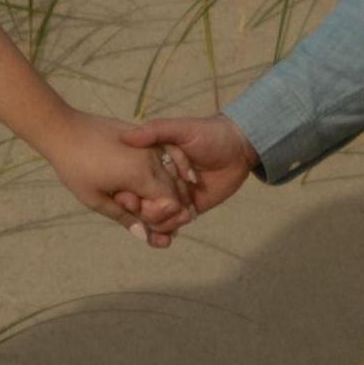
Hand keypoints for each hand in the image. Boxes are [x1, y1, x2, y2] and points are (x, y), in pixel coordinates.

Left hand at [43, 112, 201, 246]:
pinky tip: (150, 183)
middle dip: (166, 208)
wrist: (63, 130)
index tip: (144, 223)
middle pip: (175, 190)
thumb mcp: (95, 199)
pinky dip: (164, 173)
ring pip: (172, 174)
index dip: (163, 219)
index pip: (171, 204)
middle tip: (145, 217)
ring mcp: (150, 145)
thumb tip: (144, 236)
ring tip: (144, 202)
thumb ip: (124, 218)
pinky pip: (164, 158)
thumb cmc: (74, 167)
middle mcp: (152, 158)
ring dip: (166, 191)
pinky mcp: (144, 138)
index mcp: (142, 175)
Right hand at [120, 114, 255, 238]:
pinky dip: (166, 233)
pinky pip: (170, 225)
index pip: (128, 182)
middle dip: (142, 211)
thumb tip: (126, 137)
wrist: (239, 150)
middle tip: (157, 210)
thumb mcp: (182, 128)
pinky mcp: (185, 210)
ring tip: (177, 215)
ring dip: (157, 223)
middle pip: (138, 204)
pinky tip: (169, 237)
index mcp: (147, 162)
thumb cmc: (209, 133)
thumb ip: (155, 131)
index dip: (124, 193)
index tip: (129, 199)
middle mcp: (155, 181)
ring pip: (152, 218)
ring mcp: (169, 197)